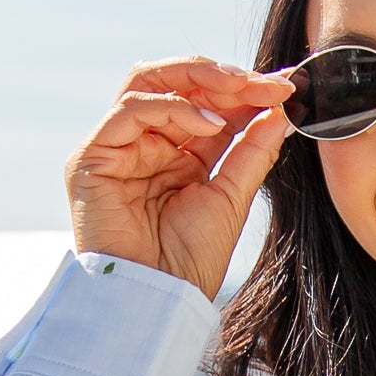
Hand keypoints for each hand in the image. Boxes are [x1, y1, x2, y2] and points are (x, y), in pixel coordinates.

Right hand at [66, 58, 293, 299]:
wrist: (158, 298)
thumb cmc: (189, 262)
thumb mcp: (231, 197)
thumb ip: (251, 151)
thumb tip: (279, 110)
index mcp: (176, 156)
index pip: (207, 105)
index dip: (244, 92)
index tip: (284, 88)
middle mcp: (145, 146)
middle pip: (176, 84)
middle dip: (223, 77)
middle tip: (265, 82)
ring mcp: (116, 148)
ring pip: (149, 82)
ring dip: (199, 79)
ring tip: (241, 89)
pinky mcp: (92, 158)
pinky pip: (131, 110)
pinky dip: (173, 107)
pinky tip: (211, 124)